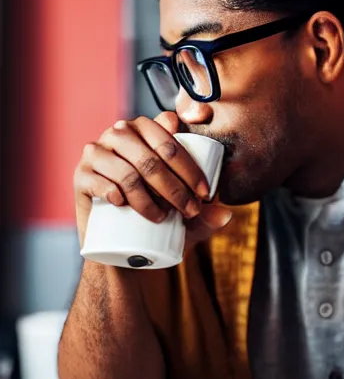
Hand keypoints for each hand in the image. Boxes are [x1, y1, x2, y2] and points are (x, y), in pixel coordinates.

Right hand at [74, 112, 231, 249]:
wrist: (123, 248)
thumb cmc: (157, 224)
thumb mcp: (186, 220)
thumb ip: (207, 216)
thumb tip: (227, 214)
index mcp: (147, 130)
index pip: (172, 142)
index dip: (191, 169)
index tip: (205, 195)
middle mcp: (121, 134)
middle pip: (151, 159)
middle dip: (175, 188)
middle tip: (189, 212)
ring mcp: (97, 153)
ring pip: (128, 172)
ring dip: (147, 198)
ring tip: (161, 217)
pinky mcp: (80, 175)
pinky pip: (98, 180)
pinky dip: (115, 193)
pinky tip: (123, 204)